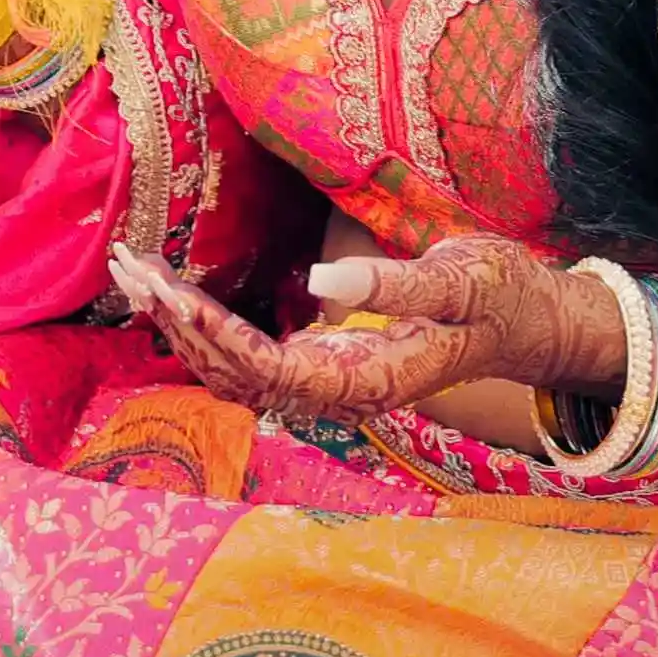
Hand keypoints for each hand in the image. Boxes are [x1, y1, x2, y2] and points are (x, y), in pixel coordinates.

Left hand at [115, 232, 613, 419]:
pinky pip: (251, 357)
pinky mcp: (325, 359)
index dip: (217, 336)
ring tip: (134, 272)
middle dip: (179, 322)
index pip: (272, 369)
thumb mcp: (462, 278)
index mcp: (369, 379)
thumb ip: (397, 281)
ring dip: (182, 324)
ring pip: (236, 370)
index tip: (173, 293)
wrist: (527, 321)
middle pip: (238, 372)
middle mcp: (340, 389)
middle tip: (129, 267)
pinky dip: (207, 325)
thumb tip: (321, 283)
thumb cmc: (500, 297)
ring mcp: (330, 378)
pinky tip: (177, 293)